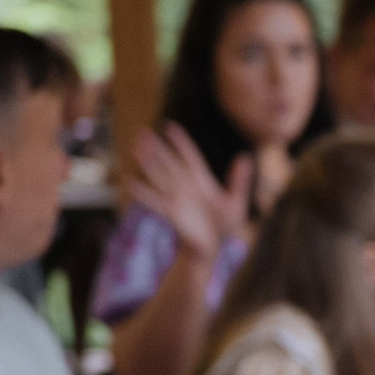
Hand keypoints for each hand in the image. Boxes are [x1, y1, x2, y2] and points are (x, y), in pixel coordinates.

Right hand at [129, 122, 250, 267]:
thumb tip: (245, 157)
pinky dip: (143, 193)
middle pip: (169, 162)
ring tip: (135, 147)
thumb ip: (239, 180)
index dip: (181, 143)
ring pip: (159, 175)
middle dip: (157, 148)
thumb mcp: (236, 202)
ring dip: (147, 162)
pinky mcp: (171, 213)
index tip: (170, 127)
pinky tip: (129, 182)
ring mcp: (177, 198)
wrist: (212, 247)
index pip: (190, 157)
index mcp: (202, 181)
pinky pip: (154, 201)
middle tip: (142, 132)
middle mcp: (186, 186)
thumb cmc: (224, 225)